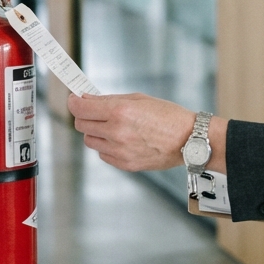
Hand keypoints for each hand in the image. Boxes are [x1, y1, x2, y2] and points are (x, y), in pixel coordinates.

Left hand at [69, 92, 195, 171]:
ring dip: (96, 132)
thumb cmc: (169, 116)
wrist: (189, 139)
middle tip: (95, 112)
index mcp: (120, 111)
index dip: (74, 102)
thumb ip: (110, 100)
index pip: (81, 108)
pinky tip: (123, 140)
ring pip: (90, 141)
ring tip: (113, 127)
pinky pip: (103, 154)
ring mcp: (119, 150)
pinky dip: (107, 146)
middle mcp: (116, 132)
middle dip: (85, 116)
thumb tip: (87, 100)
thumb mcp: (139, 98)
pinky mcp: (124, 164)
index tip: (74, 99)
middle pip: (81, 125)